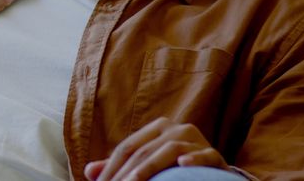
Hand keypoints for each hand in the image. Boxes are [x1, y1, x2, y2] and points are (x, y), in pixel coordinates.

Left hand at [85, 117, 228, 180]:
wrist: (212, 174)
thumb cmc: (173, 170)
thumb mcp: (146, 166)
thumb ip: (121, 168)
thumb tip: (89, 172)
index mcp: (157, 128)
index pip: (127, 148)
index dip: (111, 168)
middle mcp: (176, 129)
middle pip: (143, 151)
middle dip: (125, 173)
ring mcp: (196, 140)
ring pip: (168, 150)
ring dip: (149, 168)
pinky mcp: (214, 155)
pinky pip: (205, 155)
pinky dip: (194, 158)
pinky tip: (183, 163)